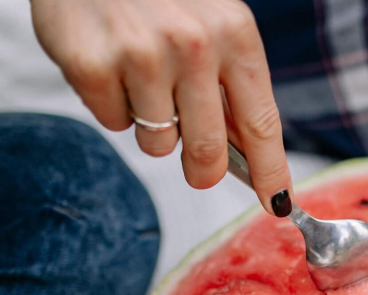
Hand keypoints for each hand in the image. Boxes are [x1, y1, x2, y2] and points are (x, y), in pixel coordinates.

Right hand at [30, 0, 291, 213]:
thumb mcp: (212, 18)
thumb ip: (230, 81)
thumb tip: (246, 154)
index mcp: (235, 32)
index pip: (261, 122)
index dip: (270, 171)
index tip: (277, 204)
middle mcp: (193, 45)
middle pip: (207, 150)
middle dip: (203, 170)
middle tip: (197, 170)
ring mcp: (140, 56)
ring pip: (156, 142)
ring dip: (150, 124)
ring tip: (140, 75)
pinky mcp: (91, 65)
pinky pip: (111, 122)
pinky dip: (110, 103)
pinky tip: (108, 61)